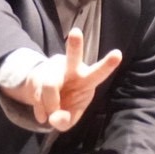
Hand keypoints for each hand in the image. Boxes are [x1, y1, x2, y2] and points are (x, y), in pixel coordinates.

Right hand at [1, 29, 122, 130]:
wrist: (44, 99)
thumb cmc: (66, 105)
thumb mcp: (70, 118)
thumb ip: (66, 121)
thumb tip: (54, 118)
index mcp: (87, 79)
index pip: (99, 72)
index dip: (108, 64)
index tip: (118, 54)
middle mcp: (71, 70)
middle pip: (73, 57)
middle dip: (74, 45)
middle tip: (75, 32)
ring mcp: (53, 70)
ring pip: (49, 85)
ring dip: (49, 105)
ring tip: (50, 114)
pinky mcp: (37, 75)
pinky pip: (36, 94)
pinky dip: (39, 109)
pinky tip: (43, 112)